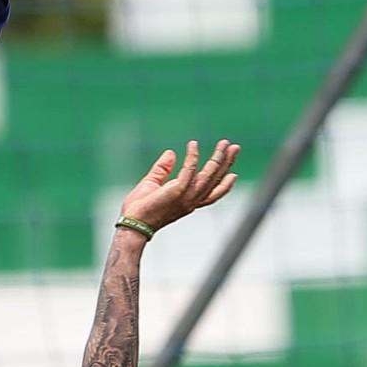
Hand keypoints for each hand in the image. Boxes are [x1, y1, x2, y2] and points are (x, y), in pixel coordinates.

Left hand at [120, 139, 239, 232]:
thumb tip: (171, 153)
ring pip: (209, 175)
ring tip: (225, 143)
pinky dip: (192, 157)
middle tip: (235, 147)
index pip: (211, 194)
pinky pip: (189, 170)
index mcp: (187, 202)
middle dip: (226, 164)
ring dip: (218, 158)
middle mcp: (191, 201)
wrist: (132, 224)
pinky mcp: (177, 191)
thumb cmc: (139, 209)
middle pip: (215, 182)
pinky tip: (193, 144)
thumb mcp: (152, 184)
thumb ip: (163, 169)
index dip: (224, 185)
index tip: (233, 174)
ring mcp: (185, 197)